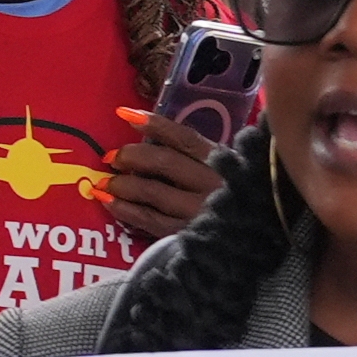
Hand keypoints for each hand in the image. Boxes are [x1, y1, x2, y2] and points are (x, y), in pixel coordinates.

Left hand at [104, 106, 225, 244]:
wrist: (252, 241)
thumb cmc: (237, 201)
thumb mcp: (228, 171)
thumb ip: (198, 158)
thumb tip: (152, 140)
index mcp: (223, 163)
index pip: (185, 138)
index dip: (154, 124)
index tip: (124, 114)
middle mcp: (212, 185)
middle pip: (164, 162)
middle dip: (132, 156)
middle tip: (111, 158)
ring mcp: (200, 212)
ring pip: (153, 192)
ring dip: (124, 185)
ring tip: (104, 183)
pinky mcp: (188, 236)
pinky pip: (150, 221)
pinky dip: (126, 211)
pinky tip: (110, 203)